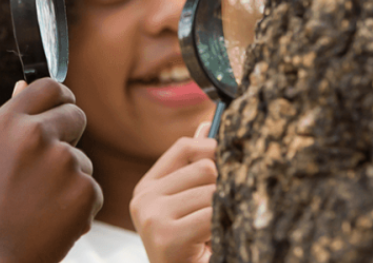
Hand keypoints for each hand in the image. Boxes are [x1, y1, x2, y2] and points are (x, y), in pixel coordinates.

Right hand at [0, 78, 102, 262]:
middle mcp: (35, 134)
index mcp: (7, 122)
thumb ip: (12, 119)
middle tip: (49, 168)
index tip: (63, 107)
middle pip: (76, 115)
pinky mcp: (83, 190)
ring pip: (83, 160)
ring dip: (70, 179)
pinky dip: (78, 206)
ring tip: (38, 206)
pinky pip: (91, 189)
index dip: (61, 97)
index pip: (50, 86)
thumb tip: (24, 84)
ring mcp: (62, 161)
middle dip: (70, 136)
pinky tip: (52, 222)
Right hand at [130, 123, 216, 262]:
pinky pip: (213, 214)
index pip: (184, 147)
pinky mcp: (167, 236)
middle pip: (204, 168)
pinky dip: (223, 226)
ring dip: (224, 212)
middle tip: (219, 214)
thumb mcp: (189, 205)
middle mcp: (144, 199)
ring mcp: (153, 217)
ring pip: (212, 191)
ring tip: (214, 233)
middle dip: (222, 189)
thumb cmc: (191, 248)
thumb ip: (194, 167)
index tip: (228, 163)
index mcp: (146, 188)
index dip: (212, 149)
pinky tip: (213, 243)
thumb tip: (208, 125)